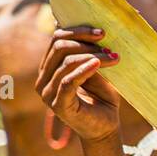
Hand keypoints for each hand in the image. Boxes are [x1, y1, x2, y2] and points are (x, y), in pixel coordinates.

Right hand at [35, 27, 120, 142]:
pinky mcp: (58, 105)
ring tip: (113, 58)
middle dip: (86, 43)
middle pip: (59, 47)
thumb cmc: (101, 98)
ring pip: (66, 63)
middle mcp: (43, 79)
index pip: (56, 40)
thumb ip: (87, 53)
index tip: (101, 32)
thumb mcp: (95, 70)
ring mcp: (48, 93)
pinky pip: (68, 81)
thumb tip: (88, 28)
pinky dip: (84, 70)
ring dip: (93, 56)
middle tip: (109, 48)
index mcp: (49, 68)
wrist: (106, 126)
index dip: (78, 32)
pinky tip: (98, 64)